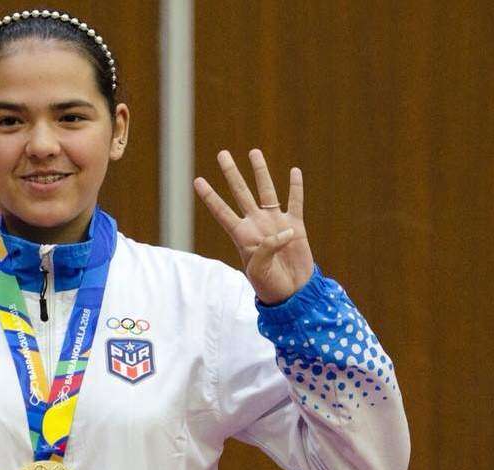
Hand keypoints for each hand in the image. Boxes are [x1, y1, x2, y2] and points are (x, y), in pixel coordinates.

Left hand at [194, 149, 313, 303]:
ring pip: (266, 191)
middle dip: (231, 173)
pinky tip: (294, 172)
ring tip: (253, 152)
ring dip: (260, 171)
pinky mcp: (296, 226)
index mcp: (242, 235)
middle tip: (222, 154)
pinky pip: (295, 202)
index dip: (210, 196)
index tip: (198, 180)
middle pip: (241, 193)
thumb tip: (283, 229)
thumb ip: (266, 249)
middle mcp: (256, 224)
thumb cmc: (270, 285)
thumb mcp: (259, 271)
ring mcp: (275, 222)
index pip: (222, 211)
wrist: (293, 293)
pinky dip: (295, 187)